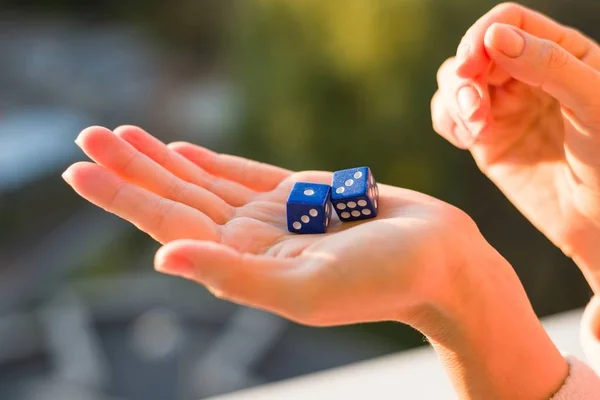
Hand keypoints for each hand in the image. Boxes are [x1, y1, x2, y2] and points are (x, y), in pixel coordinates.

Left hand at [63, 125, 566, 398]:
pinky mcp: (297, 194)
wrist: (438, 259)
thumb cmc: (381, 280)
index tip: (81, 167)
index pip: (169, 227)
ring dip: (161, 159)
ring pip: (202, 182)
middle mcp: (249, 241)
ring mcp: (271, 217)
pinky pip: (240, 175)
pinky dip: (207, 162)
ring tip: (121, 134)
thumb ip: (232, 275)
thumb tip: (160, 259)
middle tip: (89, 135)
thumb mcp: (303, 288)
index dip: (125, 197)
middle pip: (177, 200)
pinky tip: (179, 151)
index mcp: (244, 266)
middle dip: (132, 169)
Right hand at [431, 3, 599, 291]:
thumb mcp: (594, 103)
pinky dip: (448, 122)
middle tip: (474, 110)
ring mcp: (503, 108)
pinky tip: (469, 140)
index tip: (471, 63)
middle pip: (473, 52)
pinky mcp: (485, 139)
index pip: (509, 22)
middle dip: (465, 78)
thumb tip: (494, 36)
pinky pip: (449, 116)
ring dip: (454, 102)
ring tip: (475, 131)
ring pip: (455, 83)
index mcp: (561, 53)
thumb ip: (548, 65)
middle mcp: (526, 75)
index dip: (481, 35)